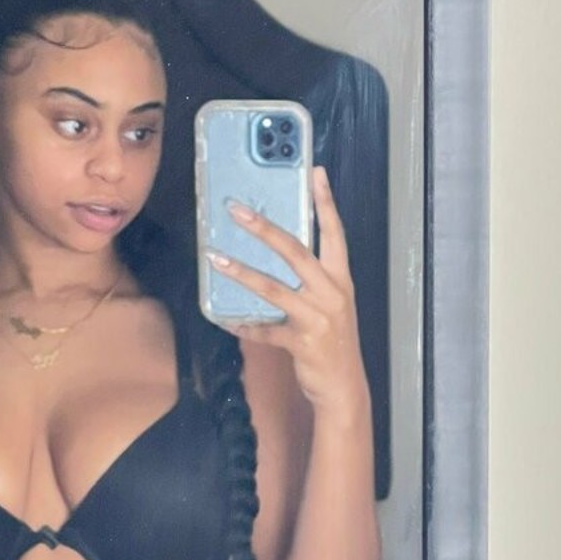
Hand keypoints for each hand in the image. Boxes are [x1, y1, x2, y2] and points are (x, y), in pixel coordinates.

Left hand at [205, 165, 369, 415]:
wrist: (344, 386)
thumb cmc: (334, 342)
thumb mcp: (331, 306)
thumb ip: (313, 282)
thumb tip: (280, 253)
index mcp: (341, 280)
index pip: (335, 233)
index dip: (326, 202)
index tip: (316, 172)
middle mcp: (332, 293)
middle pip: (296, 252)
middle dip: (265, 229)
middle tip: (238, 210)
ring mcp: (317, 318)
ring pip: (273, 289)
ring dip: (241, 273)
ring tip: (216, 258)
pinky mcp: (301, 342)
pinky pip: (264, 331)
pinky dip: (243, 326)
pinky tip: (225, 320)